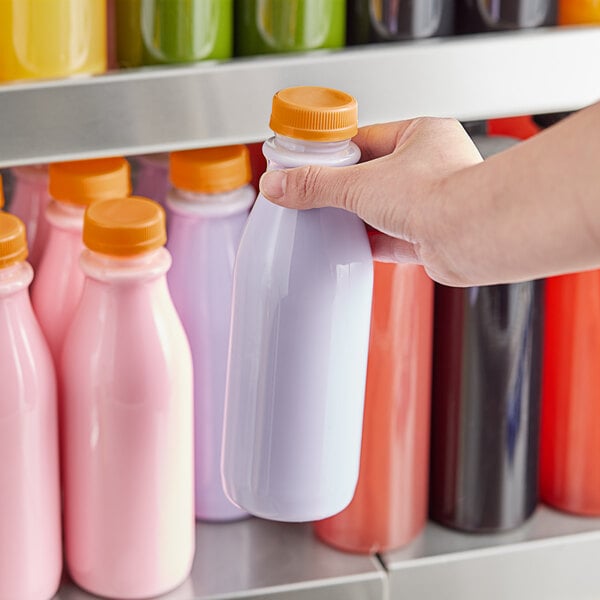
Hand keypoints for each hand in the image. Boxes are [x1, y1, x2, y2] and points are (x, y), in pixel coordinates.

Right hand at [259, 118, 482, 285]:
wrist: (473, 237)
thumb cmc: (440, 196)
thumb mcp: (361, 184)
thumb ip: (316, 185)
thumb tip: (279, 184)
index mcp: (421, 135)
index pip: (365, 138)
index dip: (333, 152)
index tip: (308, 162)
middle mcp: (430, 167)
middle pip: (371, 176)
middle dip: (343, 188)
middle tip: (312, 194)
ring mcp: (431, 203)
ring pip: (382, 207)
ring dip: (357, 216)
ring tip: (327, 221)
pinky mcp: (430, 235)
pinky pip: (392, 237)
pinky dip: (370, 241)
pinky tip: (350, 244)